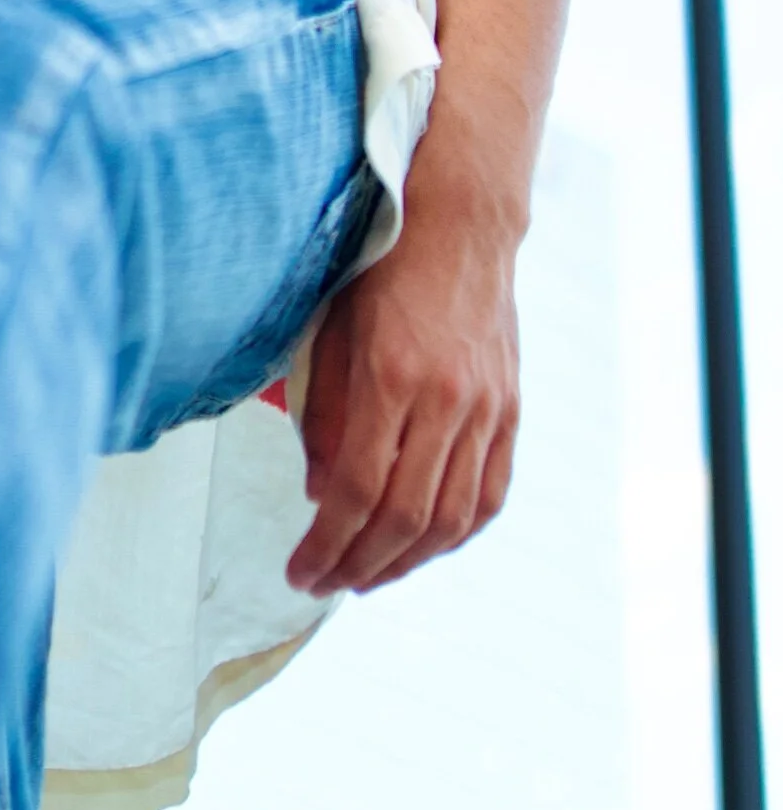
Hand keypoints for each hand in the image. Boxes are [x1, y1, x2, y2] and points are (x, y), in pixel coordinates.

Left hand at [287, 195, 519, 596]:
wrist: (460, 226)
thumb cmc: (381, 272)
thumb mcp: (330, 331)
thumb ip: (323, 416)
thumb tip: (321, 496)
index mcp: (392, 376)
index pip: (356, 488)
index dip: (325, 543)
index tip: (299, 570)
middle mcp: (447, 399)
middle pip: (404, 516)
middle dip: (357, 565)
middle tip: (323, 584)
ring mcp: (487, 408)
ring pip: (452, 518)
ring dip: (406, 562)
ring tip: (366, 577)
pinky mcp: (511, 410)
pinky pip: (490, 494)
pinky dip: (457, 534)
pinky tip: (423, 547)